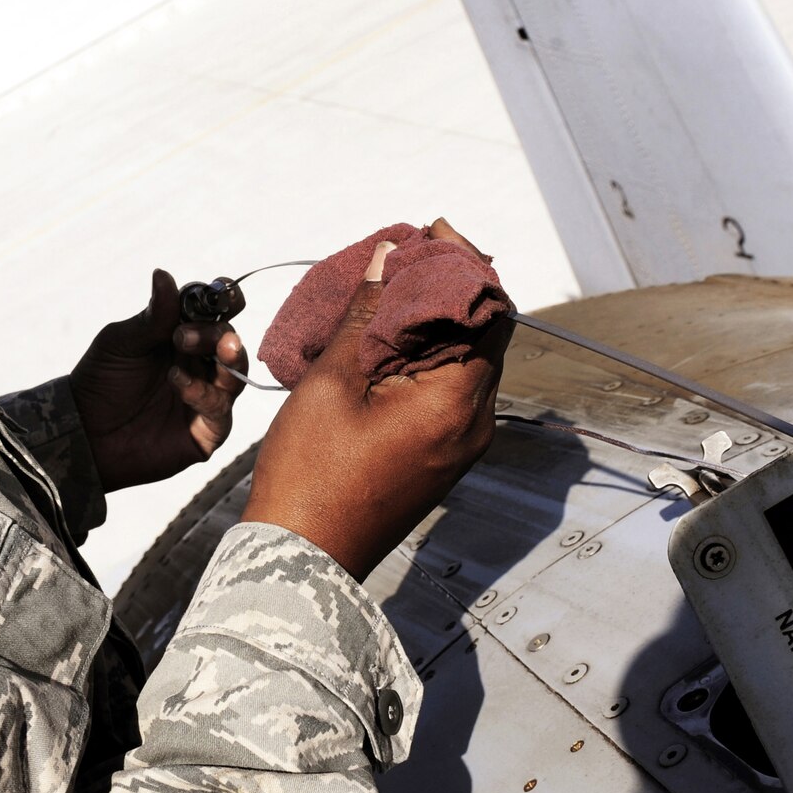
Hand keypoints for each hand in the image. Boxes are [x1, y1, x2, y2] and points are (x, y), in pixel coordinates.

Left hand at [70, 269, 248, 491]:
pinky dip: (203, 394)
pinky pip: (220, 410)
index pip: (216, 314)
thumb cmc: (100, 382)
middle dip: (216, 334)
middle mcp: (200, 365)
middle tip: (183, 336)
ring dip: (221, 359)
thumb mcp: (122, 342)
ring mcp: (206, 398)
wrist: (83, 432)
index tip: (219, 291)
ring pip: (235, 375)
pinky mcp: (206, 431)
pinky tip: (177, 384)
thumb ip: (151, 317)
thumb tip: (163, 274)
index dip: (224, 300)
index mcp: (183, 337)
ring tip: (186, 351)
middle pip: (230, 342)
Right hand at [242, 223, 510, 578]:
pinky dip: (426, 355)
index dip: (464, 262)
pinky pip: (449, 390)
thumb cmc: (311, 477)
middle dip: (449, 286)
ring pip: (466, 361)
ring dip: (435, 320)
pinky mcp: (441, 457)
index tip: (429, 232)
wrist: (303, 560)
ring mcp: (461, 445)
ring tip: (389, 289)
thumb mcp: (333, 382)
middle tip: (405, 254)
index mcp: (457, 402)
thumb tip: (390, 257)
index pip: (490, 310)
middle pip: (484, 333)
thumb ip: (367, 314)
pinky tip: (384, 338)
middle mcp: (474, 424)